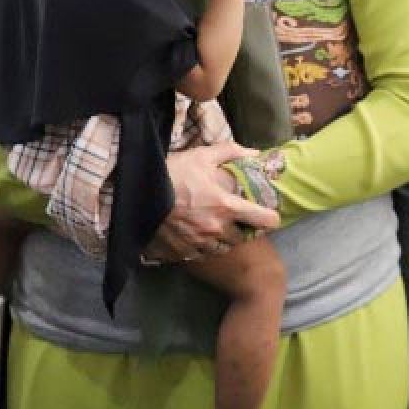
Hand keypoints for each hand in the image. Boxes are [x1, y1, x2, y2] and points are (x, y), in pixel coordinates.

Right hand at [145, 141, 279, 262]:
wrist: (137, 194)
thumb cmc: (173, 173)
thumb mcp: (203, 156)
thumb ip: (231, 152)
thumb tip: (254, 153)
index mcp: (226, 206)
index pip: (263, 220)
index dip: (270, 218)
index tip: (269, 215)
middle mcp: (216, 229)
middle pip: (242, 237)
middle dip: (242, 228)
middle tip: (238, 219)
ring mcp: (198, 243)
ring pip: (222, 249)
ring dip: (224, 240)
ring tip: (218, 228)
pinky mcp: (181, 253)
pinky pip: (200, 255)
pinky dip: (202, 247)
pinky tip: (197, 235)